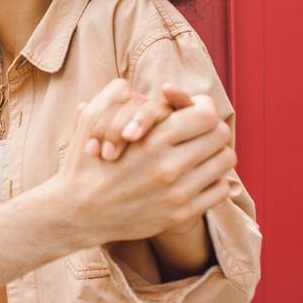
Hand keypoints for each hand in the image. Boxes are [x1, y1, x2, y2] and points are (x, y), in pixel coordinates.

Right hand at [58, 79, 235, 244]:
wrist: (77, 213)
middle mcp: (169, 167)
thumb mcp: (90, 120)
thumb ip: (116, 94)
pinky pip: (220, 189)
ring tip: (195, 152)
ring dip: (213, 153)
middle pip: (220, 135)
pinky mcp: (181, 215)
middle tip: (195, 130)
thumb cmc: (85, 163)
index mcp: (151, 140)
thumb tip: (155, 88)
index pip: (207, 114)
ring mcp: (178, 194)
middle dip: (208, 128)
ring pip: (225, 161)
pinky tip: (193, 176)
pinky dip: (211, 180)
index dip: (202, 107)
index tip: (193, 109)